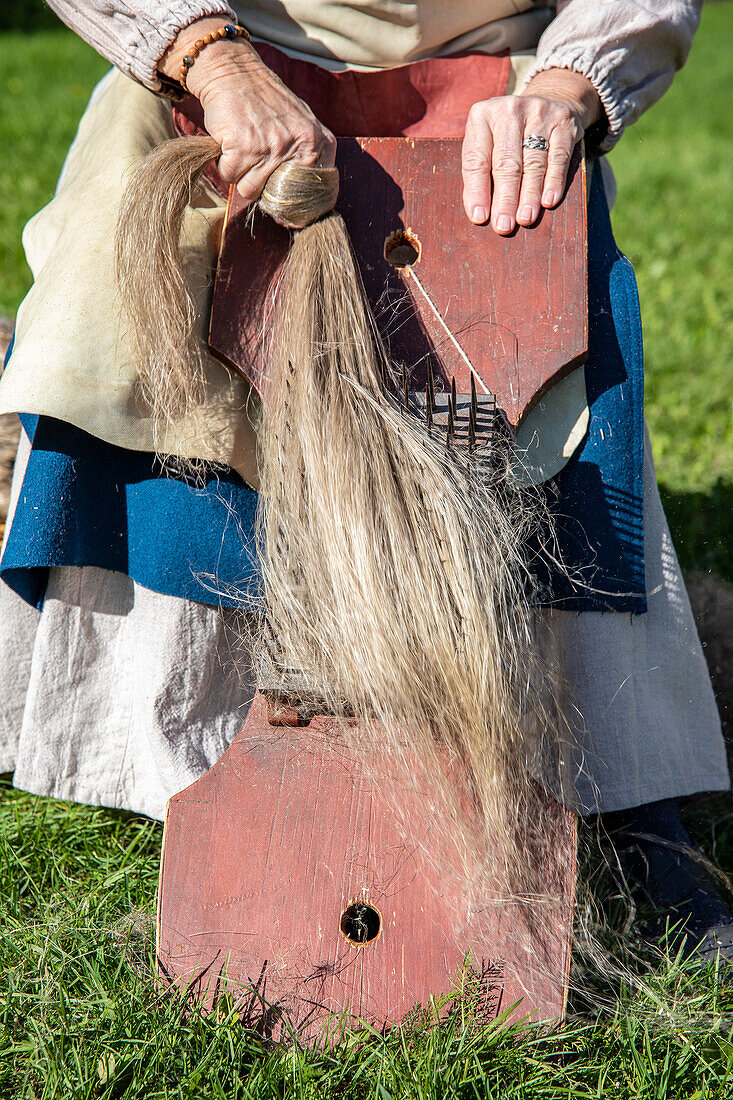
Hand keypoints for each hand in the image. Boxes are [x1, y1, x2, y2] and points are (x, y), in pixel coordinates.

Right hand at [159, 17, 335, 218]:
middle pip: (278, 196)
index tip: (288, 214)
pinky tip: (229, 142)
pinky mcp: (242, 147)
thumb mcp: (302, 123)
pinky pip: (230, 176)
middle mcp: (299, 145)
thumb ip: (309, 156)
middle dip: (264, 190)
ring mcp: (271, 147)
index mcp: (318, 142)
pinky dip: (224, 164)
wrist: (234, 71)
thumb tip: (303, 203)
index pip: (314, 193)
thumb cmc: (266, 100)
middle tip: (257, 169)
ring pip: (250, 189)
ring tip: (242, 149)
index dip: (298, 208)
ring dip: (241, 175)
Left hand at [461, 68, 602, 233]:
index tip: (480, 218)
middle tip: (504, 226)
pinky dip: (554, 181)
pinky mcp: (564, 121)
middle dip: (505, 198)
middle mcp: (509, 110)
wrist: (549, 101)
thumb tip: (479, 214)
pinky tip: (549, 201)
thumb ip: (481, 174)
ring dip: (529, 195)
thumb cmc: (509, 136)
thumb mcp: (488, 144)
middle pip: (506, 163)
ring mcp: (538, 113)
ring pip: (533, 162)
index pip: (477, 160)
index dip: (478, 191)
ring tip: (525, 219)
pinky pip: (558, 157)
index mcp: (482, 116)